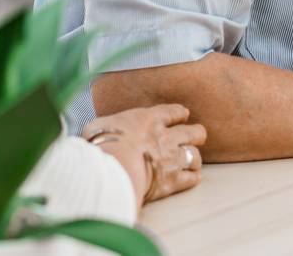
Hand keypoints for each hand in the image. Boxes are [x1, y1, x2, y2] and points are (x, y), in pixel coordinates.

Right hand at [83, 103, 206, 207]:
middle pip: (193, 132)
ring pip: (195, 155)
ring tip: (193, 160)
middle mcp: (166, 136)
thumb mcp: (97, 127)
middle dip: (197, 134)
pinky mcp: (172, 181)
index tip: (183, 115)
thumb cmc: (101, 145)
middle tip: (197, 135)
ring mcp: (172, 158)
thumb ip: (104, 128)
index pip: (172, 112)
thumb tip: (94, 133)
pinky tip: (190, 178)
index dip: (179, 113)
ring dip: (195, 158)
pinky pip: (191, 178)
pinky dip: (191, 178)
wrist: (114, 167)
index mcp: (149, 119)